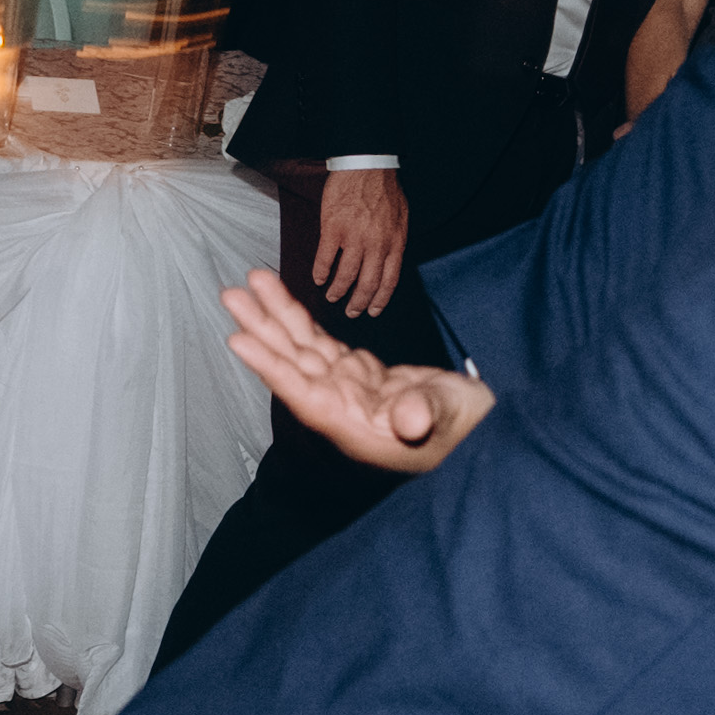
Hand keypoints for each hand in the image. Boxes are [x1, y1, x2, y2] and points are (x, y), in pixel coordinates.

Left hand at [221, 270, 490, 474]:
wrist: (483, 431)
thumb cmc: (470, 431)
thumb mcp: (453, 418)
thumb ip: (426, 413)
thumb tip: (406, 417)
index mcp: (356, 426)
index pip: (304, 393)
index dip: (272, 367)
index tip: (240, 339)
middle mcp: (343, 409)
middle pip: (293, 365)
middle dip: (263, 329)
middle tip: (231, 295)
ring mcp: (349, 391)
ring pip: (304, 349)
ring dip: (277, 317)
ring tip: (250, 283)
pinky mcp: (360, 376)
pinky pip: (321, 344)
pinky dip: (301, 323)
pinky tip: (282, 301)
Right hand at [297, 164, 409, 317]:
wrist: (367, 165)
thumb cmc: (385, 190)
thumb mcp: (401, 219)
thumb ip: (395, 243)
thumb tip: (389, 262)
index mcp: (395, 244)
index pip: (389, 281)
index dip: (380, 300)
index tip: (373, 311)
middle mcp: (376, 245)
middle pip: (367, 284)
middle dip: (358, 303)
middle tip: (351, 312)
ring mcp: (354, 238)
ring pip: (345, 276)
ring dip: (338, 291)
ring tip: (332, 297)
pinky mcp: (333, 229)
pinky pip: (325, 258)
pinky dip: (321, 272)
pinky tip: (318, 279)